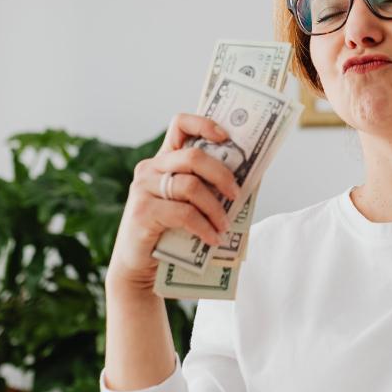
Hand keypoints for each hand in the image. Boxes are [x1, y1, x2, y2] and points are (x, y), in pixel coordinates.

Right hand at [107, 113, 241, 291]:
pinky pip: (184, 213)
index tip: (226, 138)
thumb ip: (208, 187)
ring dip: (215, 208)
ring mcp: (144, 189)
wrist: (140, 266)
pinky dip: (204, 226)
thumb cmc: (170, 232)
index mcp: (164, 160)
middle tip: (236, 195)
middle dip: (221, 174)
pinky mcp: (143, 212)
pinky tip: (213, 238)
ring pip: (191, 186)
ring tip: (224, 226)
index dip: (204, 124)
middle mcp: (151, 169)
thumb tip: (251, 176)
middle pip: (193, 156)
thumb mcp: (190, 204)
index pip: (180, 125)